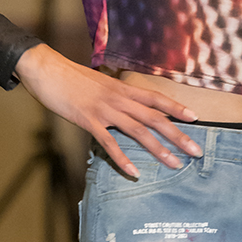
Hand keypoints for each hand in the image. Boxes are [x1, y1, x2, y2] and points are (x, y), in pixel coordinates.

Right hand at [14, 44, 201, 177]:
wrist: (46, 69)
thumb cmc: (69, 77)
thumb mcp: (98, 82)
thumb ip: (113, 95)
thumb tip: (123, 105)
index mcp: (122, 87)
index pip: (156, 97)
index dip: (176, 107)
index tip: (195, 118)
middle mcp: (118, 98)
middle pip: (155, 118)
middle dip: (178, 135)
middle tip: (196, 151)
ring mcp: (104, 110)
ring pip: (139, 131)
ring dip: (159, 149)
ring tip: (175, 164)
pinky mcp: (88, 121)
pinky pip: (110, 143)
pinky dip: (123, 159)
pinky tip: (134, 172)